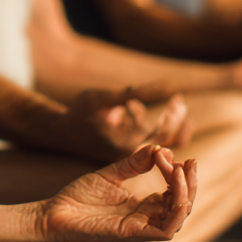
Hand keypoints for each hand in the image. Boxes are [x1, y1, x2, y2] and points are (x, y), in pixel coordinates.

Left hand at [36, 144, 196, 241]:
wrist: (54, 212)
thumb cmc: (79, 196)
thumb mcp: (110, 174)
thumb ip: (134, 163)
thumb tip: (159, 148)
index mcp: (142, 207)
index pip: (173, 194)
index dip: (176, 174)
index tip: (167, 151)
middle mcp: (145, 219)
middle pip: (182, 207)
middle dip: (191, 184)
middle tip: (191, 162)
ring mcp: (140, 228)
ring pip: (178, 219)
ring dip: (186, 194)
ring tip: (182, 171)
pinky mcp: (132, 234)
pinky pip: (165, 230)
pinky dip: (175, 211)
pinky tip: (173, 190)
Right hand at [61, 88, 191, 160]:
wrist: (62, 132)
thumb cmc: (79, 111)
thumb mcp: (101, 98)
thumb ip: (127, 94)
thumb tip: (158, 86)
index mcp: (123, 142)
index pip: (157, 129)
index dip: (171, 114)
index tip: (177, 98)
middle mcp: (129, 154)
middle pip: (164, 140)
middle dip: (176, 120)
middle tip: (180, 102)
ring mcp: (129, 156)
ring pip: (161, 145)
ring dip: (171, 126)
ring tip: (177, 106)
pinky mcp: (128, 154)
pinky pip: (151, 144)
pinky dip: (155, 128)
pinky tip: (146, 110)